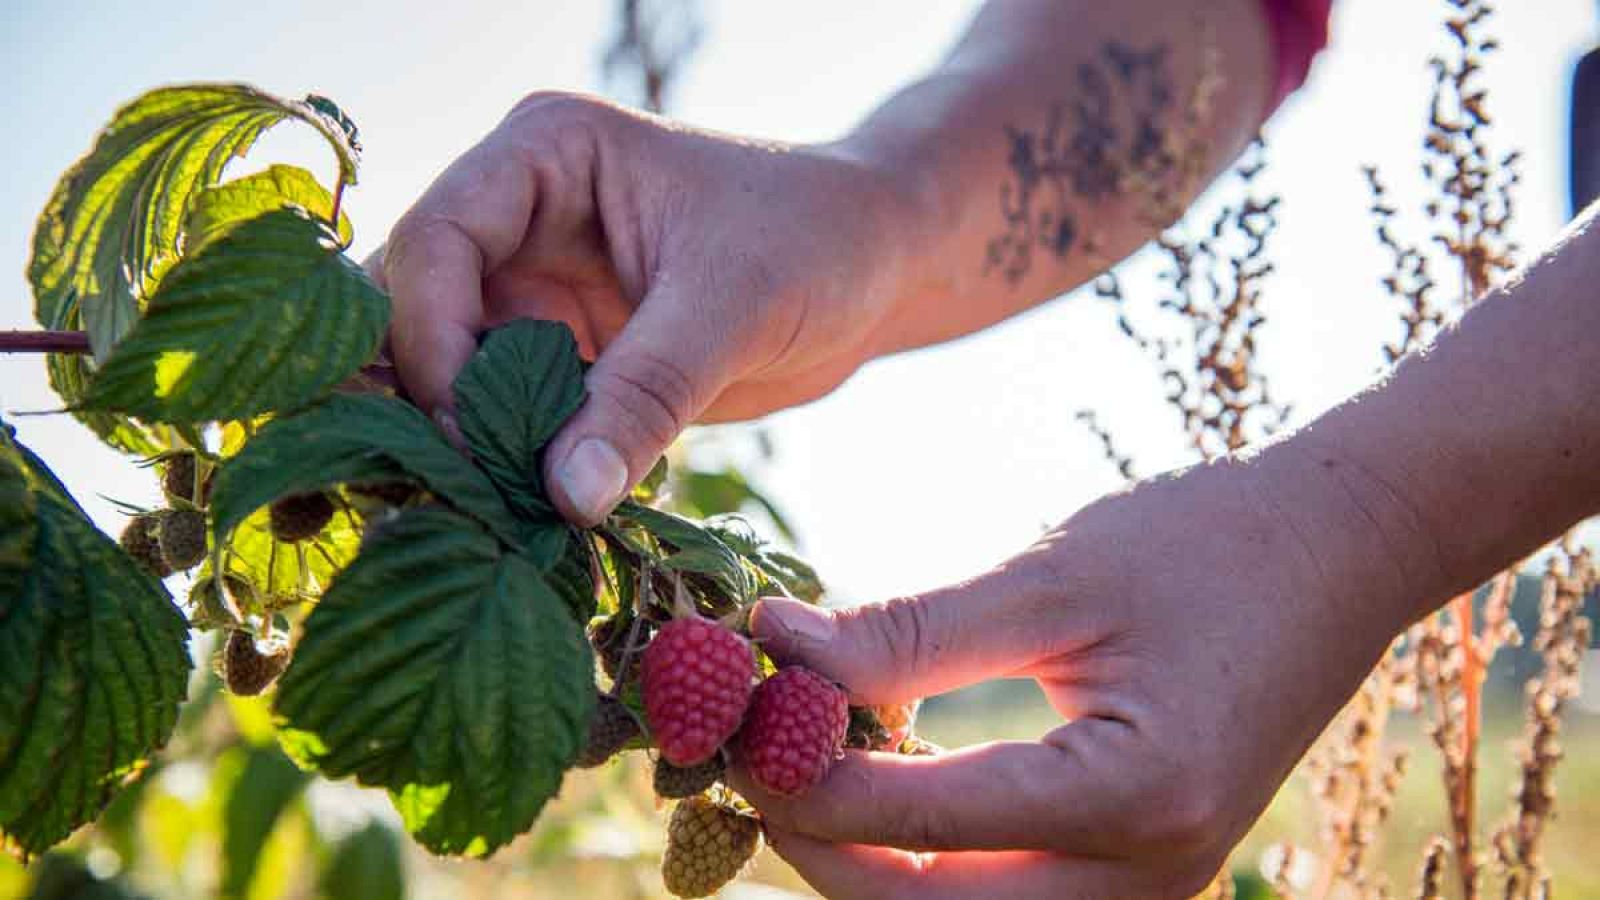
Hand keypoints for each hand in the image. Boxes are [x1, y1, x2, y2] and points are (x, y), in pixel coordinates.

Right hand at [372, 93, 919, 523]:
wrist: (877, 268)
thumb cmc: (818, 241)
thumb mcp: (732, 307)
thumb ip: (646, 394)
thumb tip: (566, 498)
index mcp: (545, 154)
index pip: (434, 239)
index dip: (429, 336)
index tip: (466, 430)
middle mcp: (519, 215)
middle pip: (414, 304)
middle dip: (423, 394)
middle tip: (448, 483)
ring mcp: (534, 285)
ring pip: (446, 367)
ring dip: (456, 437)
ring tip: (480, 508)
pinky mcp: (561, 351)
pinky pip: (502, 411)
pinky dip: (504, 460)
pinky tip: (518, 512)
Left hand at [731, 451, 1419, 898]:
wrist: (1340, 552)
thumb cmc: (1205, 546)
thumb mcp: (1050, 578)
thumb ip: (908, 630)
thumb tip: (773, 647)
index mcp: (1134, 798)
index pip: (922, 826)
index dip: (803, 781)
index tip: (726, 725)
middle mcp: (1149, 879)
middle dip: (820, 850)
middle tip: (743, 765)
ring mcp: (1152, 892)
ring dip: (866, 866)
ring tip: (795, 770)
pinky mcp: (1141, 877)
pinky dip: (925, 862)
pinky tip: (876, 785)